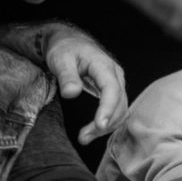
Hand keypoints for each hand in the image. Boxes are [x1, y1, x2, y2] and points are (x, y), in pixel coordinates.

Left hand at [45, 27, 127, 144]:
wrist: (70, 42)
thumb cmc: (65, 49)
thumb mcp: (60, 58)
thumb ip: (67, 76)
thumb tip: (71, 94)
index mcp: (104, 66)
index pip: (112, 90)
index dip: (108, 108)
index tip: (99, 125)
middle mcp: (116, 76)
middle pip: (119, 104)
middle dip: (105, 123)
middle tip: (83, 138)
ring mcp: (117, 84)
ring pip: (120, 110)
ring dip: (107, 126)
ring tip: (85, 138)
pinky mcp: (113, 92)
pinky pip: (116, 110)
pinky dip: (107, 123)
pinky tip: (93, 131)